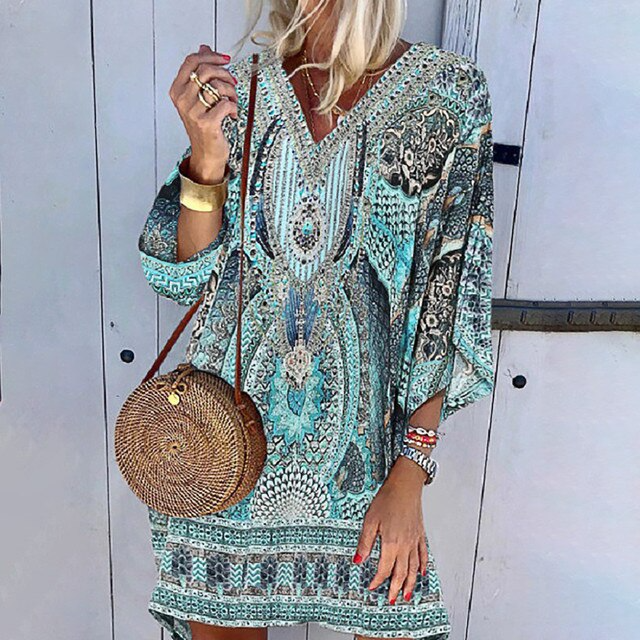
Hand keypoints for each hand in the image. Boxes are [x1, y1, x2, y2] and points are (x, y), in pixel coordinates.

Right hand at [169, 44, 238, 182]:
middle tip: (233, 83)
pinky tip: (232, 114)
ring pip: (217, 86)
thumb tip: (204, 47)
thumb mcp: (199, 97)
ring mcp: (193, 112)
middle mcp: (182, 100)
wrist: (206, 154)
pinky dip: (234, 107)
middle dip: (225, 74)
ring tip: (232, 101)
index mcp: (177, 90)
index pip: (192, 61)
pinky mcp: (206, 123)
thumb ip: (200, 72)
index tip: (226, 60)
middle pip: (206, 70)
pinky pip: (225, 104)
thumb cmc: (204, 125)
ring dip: (231, 91)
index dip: (211, 56)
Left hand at [353, 458, 428, 603]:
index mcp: (391, 543)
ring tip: (407, 595)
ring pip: (414, 568)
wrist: (405, 486)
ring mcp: (414, 541)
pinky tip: (422, 573)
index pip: (385, 569)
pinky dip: (423, 566)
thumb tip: (358, 560)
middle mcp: (405, 545)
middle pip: (401, 573)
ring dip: (410, 583)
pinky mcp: (420, 534)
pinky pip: (423, 555)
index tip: (372, 587)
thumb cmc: (388, 499)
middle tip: (392, 601)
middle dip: (396, 589)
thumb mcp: (370, 520)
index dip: (378, 580)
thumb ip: (365, 542)